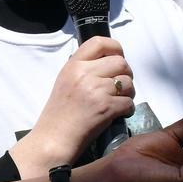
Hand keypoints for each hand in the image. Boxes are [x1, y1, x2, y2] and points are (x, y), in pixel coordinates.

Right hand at [21, 37, 134, 169]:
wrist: (53, 139)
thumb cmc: (58, 114)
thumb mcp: (64, 82)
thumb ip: (84, 70)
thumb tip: (109, 63)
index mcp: (73, 65)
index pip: (99, 42)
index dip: (115, 48)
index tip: (117, 58)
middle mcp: (84, 74)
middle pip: (121, 62)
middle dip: (126, 74)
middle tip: (119, 87)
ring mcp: (96, 90)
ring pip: (129, 82)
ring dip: (128, 93)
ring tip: (118, 101)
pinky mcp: (106, 107)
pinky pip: (129, 102)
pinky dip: (127, 109)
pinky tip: (117, 114)